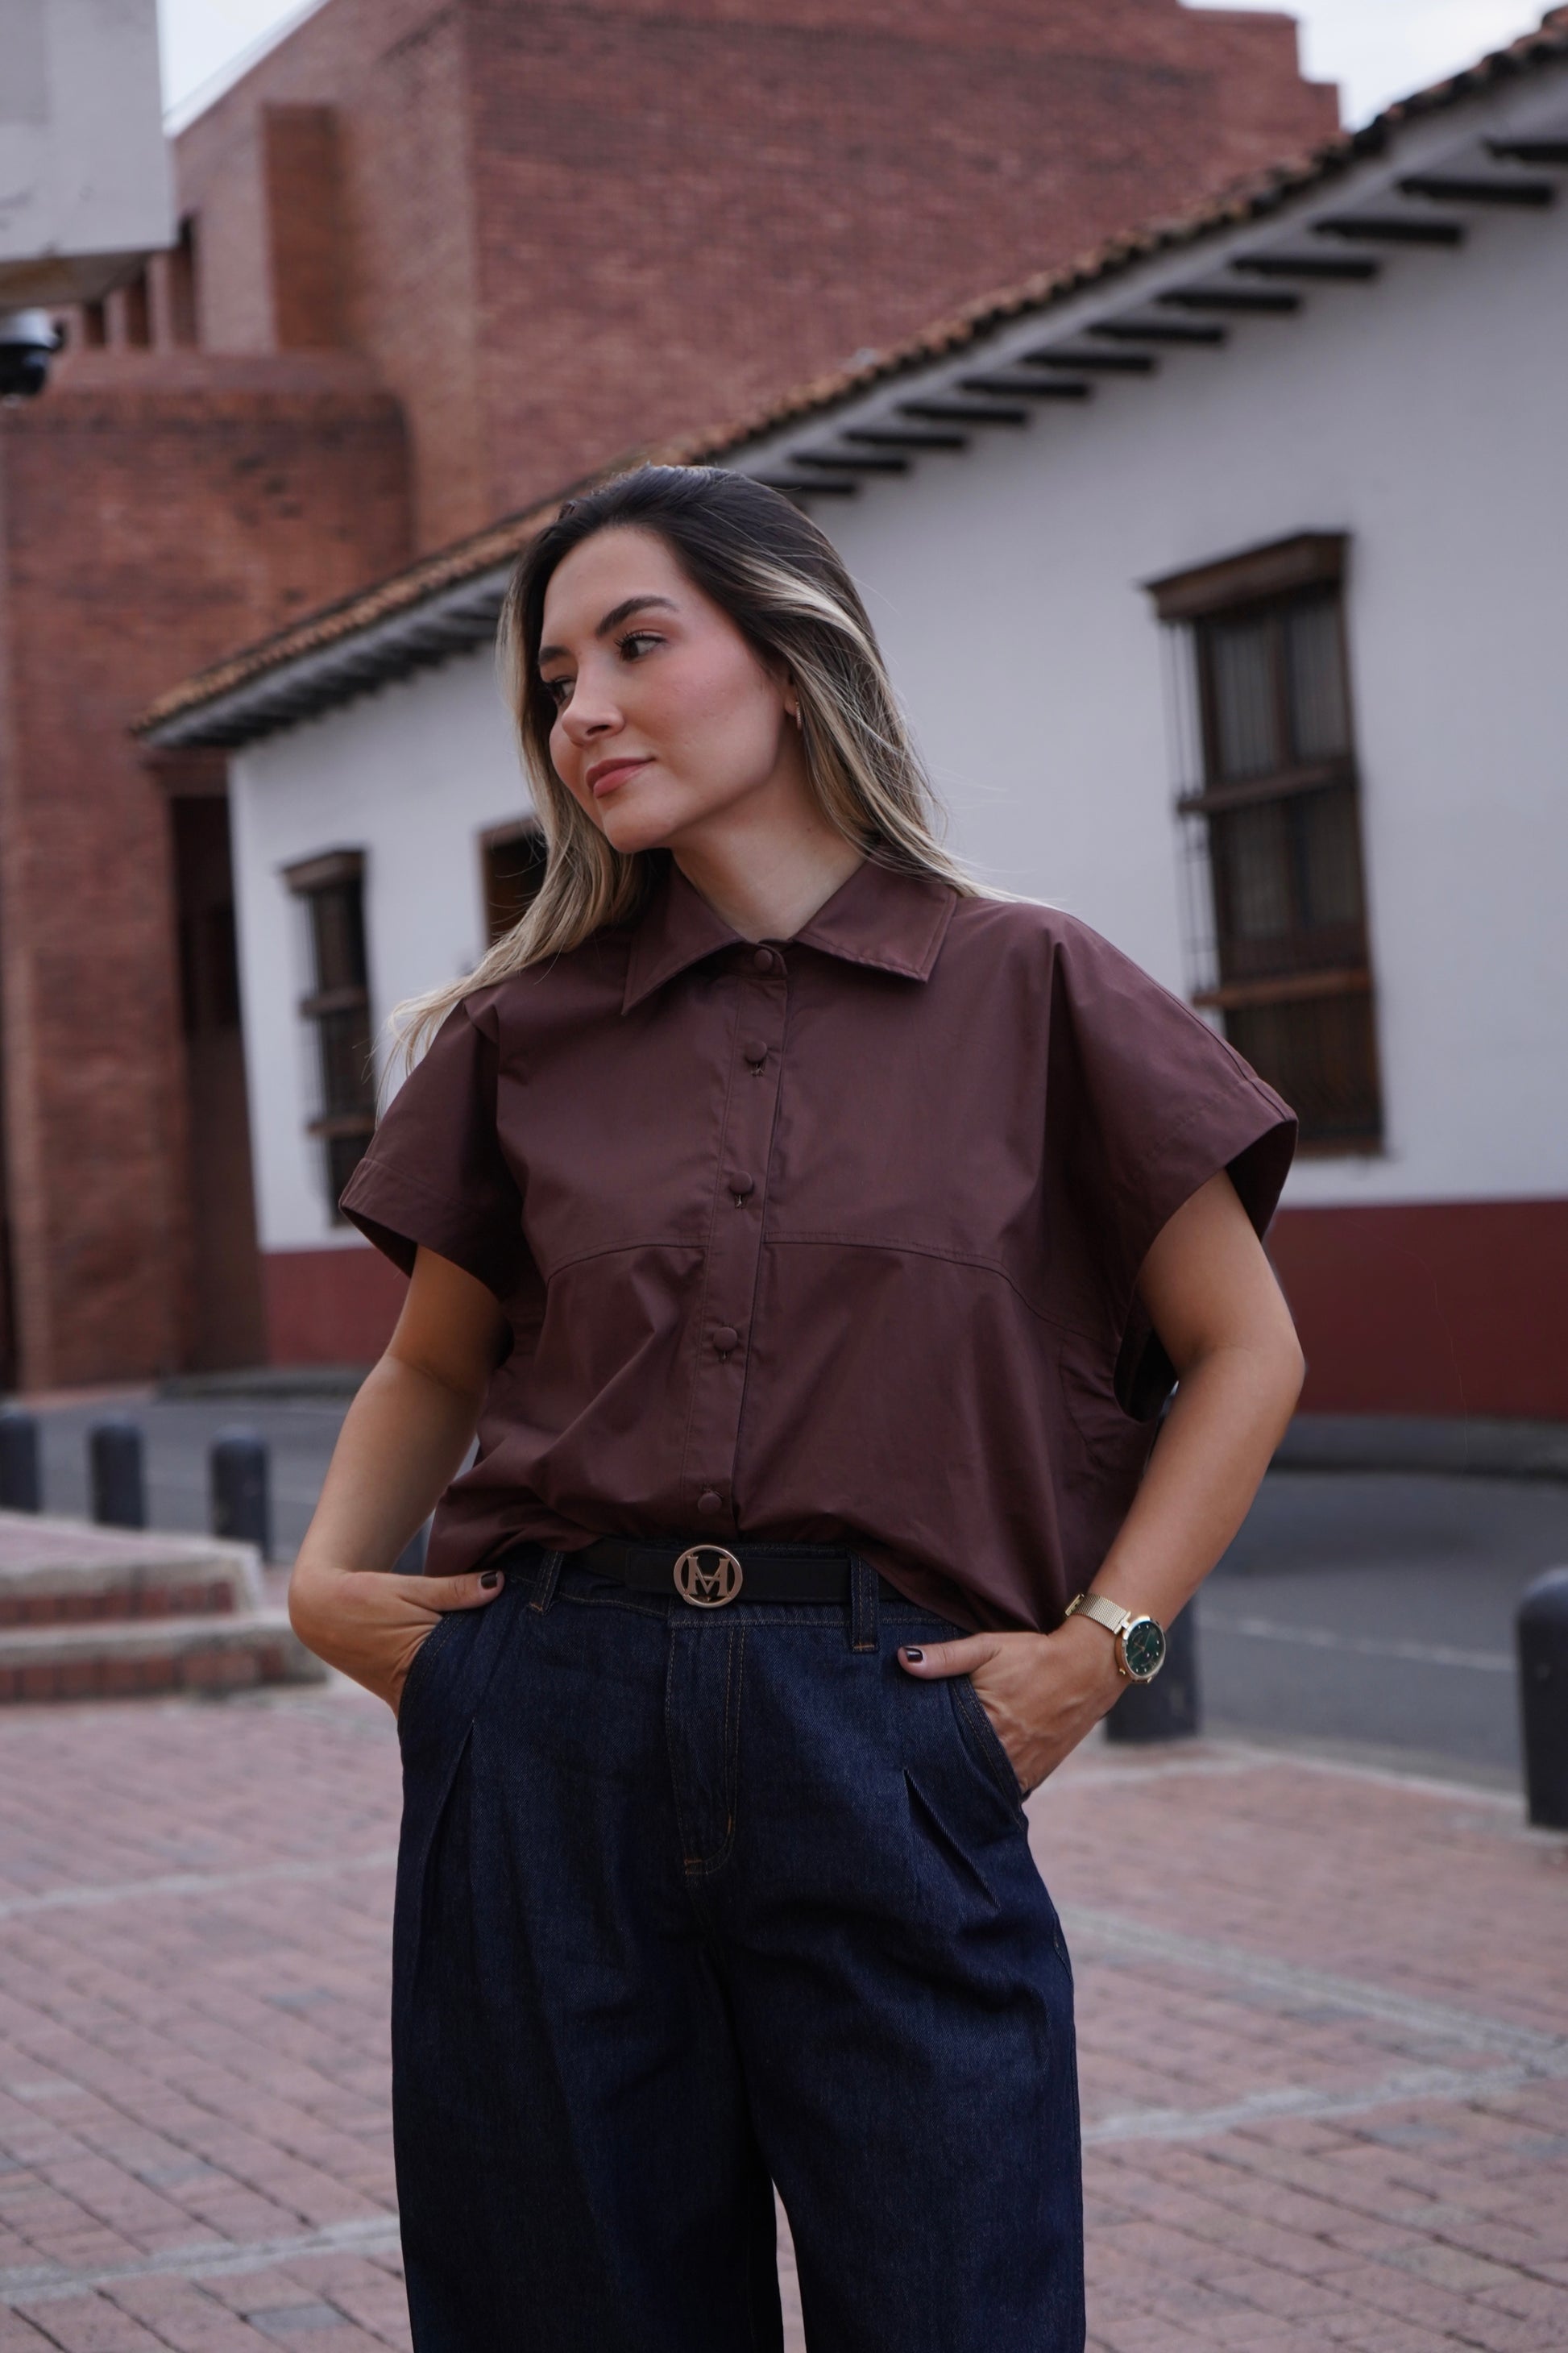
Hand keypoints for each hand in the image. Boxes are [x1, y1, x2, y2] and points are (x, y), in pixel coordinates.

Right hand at [288, 1559, 505, 1715]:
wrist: (321, 1609)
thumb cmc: (365, 1596)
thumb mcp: (411, 1588)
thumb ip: (455, 1590)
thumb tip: (499, 1583)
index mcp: (416, 1666)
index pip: (468, 1684)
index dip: (494, 1680)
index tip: (519, 1676)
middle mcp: (408, 1693)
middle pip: (459, 1702)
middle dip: (485, 1695)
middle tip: (517, 1686)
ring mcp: (400, 1700)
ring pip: (446, 1706)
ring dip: (467, 1695)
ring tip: (501, 1689)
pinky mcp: (397, 1698)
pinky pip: (430, 1704)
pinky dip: (448, 1696)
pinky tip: (470, 1687)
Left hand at [898, 1614, 1125, 1792]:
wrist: (1089, 1668)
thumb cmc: (1034, 1655)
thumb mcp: (988, 1648)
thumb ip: (946, 1656)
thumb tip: (904, 1660)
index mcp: (989, 1721)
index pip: (942, 1748)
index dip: (923, 1750)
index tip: (908, 1750)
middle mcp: (1007, 1751)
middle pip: (961, 1771)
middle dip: (941, 1770)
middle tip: (920, 1767)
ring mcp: (1024, 1766)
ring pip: (984, 1785)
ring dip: (966, 1780)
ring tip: (945, 1774)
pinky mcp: (1039, 1773)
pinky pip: (1008, 1789)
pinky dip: (992, 1786)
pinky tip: (977, 1776)